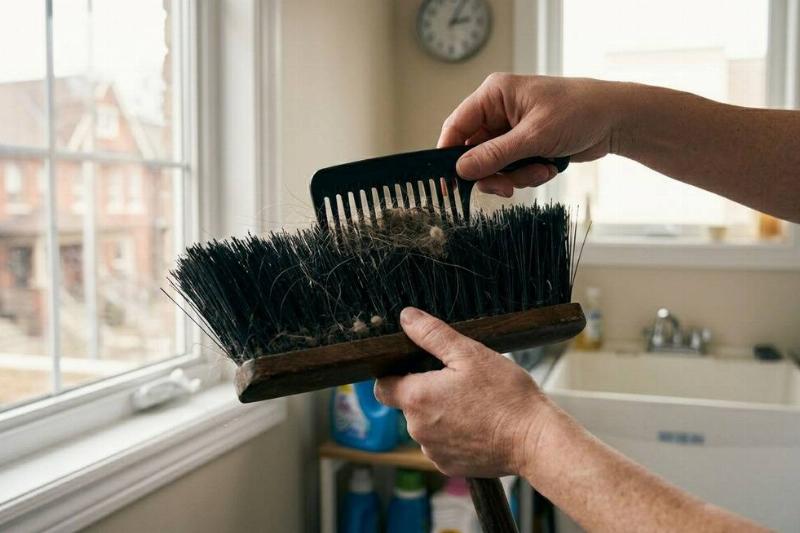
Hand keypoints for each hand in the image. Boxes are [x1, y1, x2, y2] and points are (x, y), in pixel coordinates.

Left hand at [374, 307, 553, 476]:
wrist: (535, 440)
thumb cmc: (506, 395)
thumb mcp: (470, 354)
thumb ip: (432, 334)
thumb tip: (406, 318)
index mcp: (417, 398)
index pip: (383, 386)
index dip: (395, 374)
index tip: (416, 368)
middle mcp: (417, 429)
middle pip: (407, 405)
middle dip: (426, 392)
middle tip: (458, 382)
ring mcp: (433, 451)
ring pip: (426, 425)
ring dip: (440, 414)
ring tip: (473, 404)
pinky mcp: (449, 466)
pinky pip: (442, 445)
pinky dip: (454, 435)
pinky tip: (478, 424)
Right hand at [437, 73, 626, 196]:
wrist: (615, 119)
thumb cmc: (579, 112)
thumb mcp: (534, 136)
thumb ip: (495, 154)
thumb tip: (461, 169)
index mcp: (494, 95)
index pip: (456, 127)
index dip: (447, 155)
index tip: (447, 183)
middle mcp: (498, 112)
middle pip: (473, 153)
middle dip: (492, 173)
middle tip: (506, 187)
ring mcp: (510, 130)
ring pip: (493, 166)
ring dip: (514, 176)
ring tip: (539, 170)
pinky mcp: (523, 146)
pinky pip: (511, 170)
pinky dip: (527, 175)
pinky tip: (547, 167)